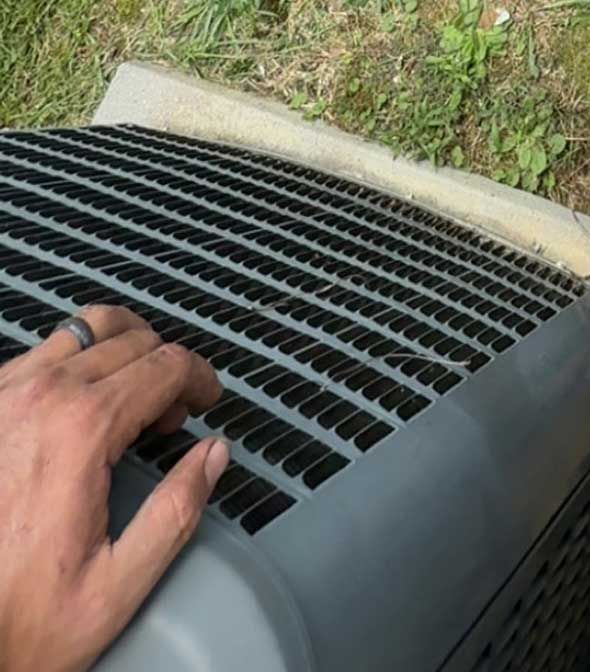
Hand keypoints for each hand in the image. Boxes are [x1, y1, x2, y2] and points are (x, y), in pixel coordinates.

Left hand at [0, 305, 228, 671]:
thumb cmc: (20, 617)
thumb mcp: (117, 585)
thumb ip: (176, 512)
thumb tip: (212, 456)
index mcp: (80, 432)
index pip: (165, 365)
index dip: (200, 378)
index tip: (206, 401)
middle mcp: (40, 398)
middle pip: (132, 340)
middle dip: (166, 369)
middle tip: (173, 416)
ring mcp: (5, 394)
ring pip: (87, 328)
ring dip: (124, 349)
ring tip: (134, 395)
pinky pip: (44, 348)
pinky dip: (78, 357)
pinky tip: (86, 399)